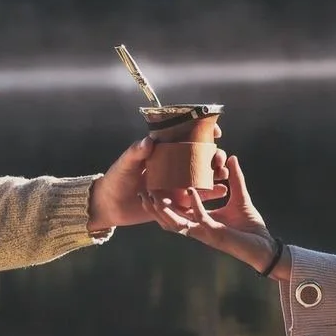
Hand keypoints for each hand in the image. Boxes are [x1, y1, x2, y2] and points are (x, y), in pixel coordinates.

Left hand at [87, 131, 227, 230]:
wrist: (110, 204)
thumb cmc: (116, 179)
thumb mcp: (125, 163)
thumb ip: (136, 152)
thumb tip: (148, 142)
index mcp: (163, 152)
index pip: (186, 138)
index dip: (203, 132)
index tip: (215, 131)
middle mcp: (173, 166)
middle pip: (200, 158)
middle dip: (214, 156)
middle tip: (219, 159)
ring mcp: (176, 184)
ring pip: (202, 177)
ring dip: (215, 174)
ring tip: (224, 174)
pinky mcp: (176, 201)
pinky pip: (197, 198)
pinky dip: (210, 194)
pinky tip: (222, 191)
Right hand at [140, 155, 290, 279]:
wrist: (264, 245)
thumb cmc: (251, 227)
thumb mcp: (240, 197)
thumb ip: (235, 179)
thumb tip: (232, 158)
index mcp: (200, 221)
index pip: (176, 212)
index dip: (162, 203)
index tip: (150, 188)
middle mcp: (198, 228)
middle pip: (168, 220)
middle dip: (153, 208)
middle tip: (141, 193)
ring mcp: (205, 232)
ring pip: (176, 223)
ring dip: (164, 210)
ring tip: (153, 195)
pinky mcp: (215, 233)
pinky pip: (201, 217)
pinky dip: (196, 203)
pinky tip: (191, 190)